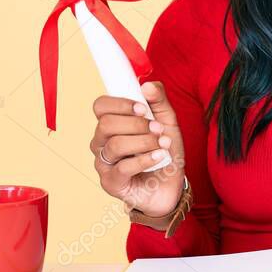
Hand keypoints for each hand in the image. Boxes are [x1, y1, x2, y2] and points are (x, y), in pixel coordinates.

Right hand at [89, 81, 186, 216]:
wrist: (172, 186)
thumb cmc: (164, 153)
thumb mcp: (168, 122)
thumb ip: (159, 101)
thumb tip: (147, 85)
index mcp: (111, 124)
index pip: (100, 106)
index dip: (121, 104)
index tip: (143, 108)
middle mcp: (101, 142)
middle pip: (106, 124)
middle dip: (137, 124)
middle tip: (158, 129)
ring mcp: (104, 163)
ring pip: (115, 145)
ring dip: (145, 142)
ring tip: (163, 145)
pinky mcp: (110, 183)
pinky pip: (123, 167)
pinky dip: (145, 159)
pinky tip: (159, 157)